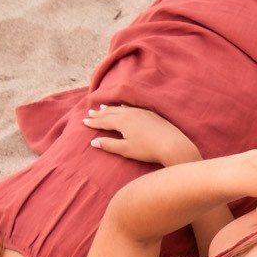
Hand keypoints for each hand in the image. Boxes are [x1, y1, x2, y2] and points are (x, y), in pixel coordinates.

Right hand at [82, 104, 199, 165]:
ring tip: (103, 107)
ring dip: (111, 108)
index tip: (84, 121)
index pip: (104, 121)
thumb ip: (109, 145)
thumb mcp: (125, 149)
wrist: (172, 145)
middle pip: (111, 112)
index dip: (93, 122)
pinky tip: (125, 109)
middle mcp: (130, 113)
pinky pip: (133, 108)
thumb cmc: (147, 150)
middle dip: (100, 113)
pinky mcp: (151, 114)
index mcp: (122, 121)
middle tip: (90, 112)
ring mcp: (141, 112)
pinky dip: (124, 108)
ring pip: (122, 109)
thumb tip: (93, 142)